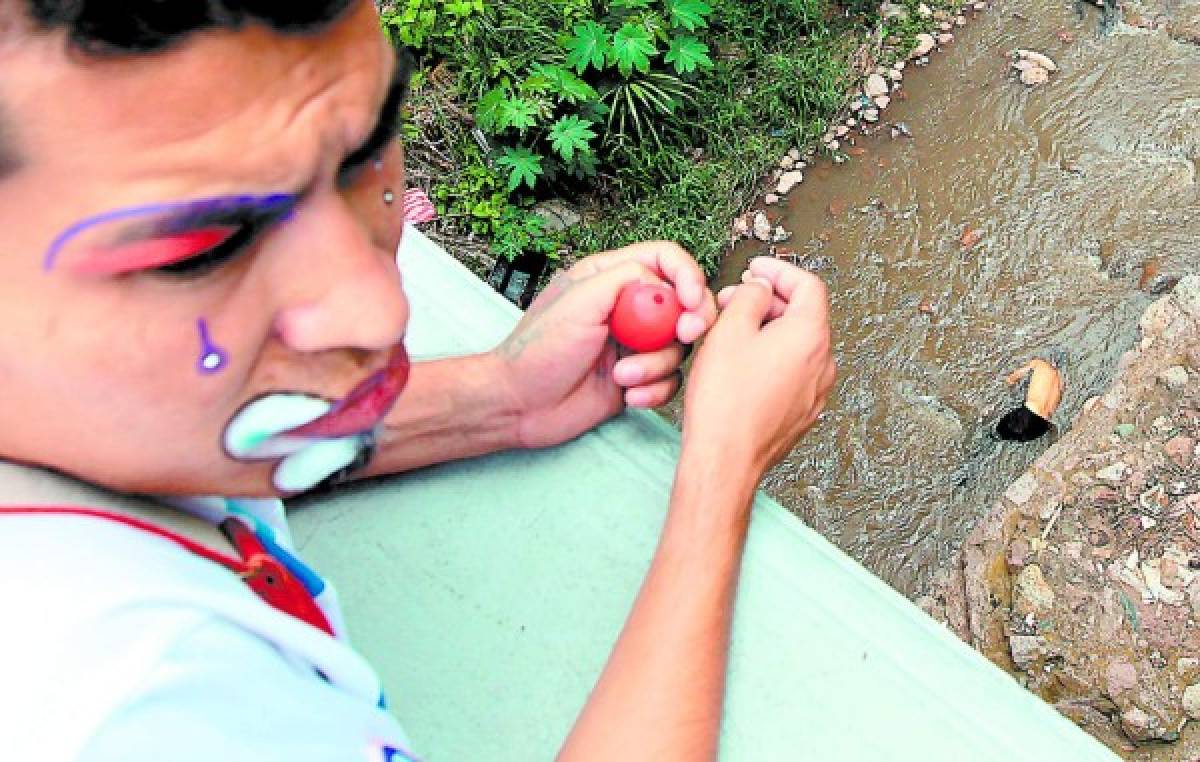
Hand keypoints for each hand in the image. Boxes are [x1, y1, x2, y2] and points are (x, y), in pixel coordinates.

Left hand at [493, 242, 716, 449]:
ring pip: (677, 347)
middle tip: (684, 335)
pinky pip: (669, 381)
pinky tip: (628, 397)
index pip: (665, 260)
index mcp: (610, 278)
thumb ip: (625, 280)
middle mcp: (627, 309)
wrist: (519, 405)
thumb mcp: (580, 300)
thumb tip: (663, 286)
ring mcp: (633, 345)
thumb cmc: (538, 350)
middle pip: (684, 303)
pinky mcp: (636, 379)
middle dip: (690, 320)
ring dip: (655, 365)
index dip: (687, 275)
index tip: (691, 300)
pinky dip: (654, 390)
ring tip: (621, 378)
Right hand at [682, 257, 835, 479]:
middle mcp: (823, 363)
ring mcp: (816, 391)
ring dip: (769, 331)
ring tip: (733, 334)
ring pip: (797, 345)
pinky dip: (772, 358)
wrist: (725, 459)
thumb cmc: (725, 401)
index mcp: (810, 336)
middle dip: (768, 301)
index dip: (779, 270)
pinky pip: (792, 372)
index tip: (756, 269)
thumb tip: (761, 289)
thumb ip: (750, 298)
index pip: (808, 285)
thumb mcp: (729, 331)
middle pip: (804, 314)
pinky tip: (742, 365)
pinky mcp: (803, 412)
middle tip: (733, 300)